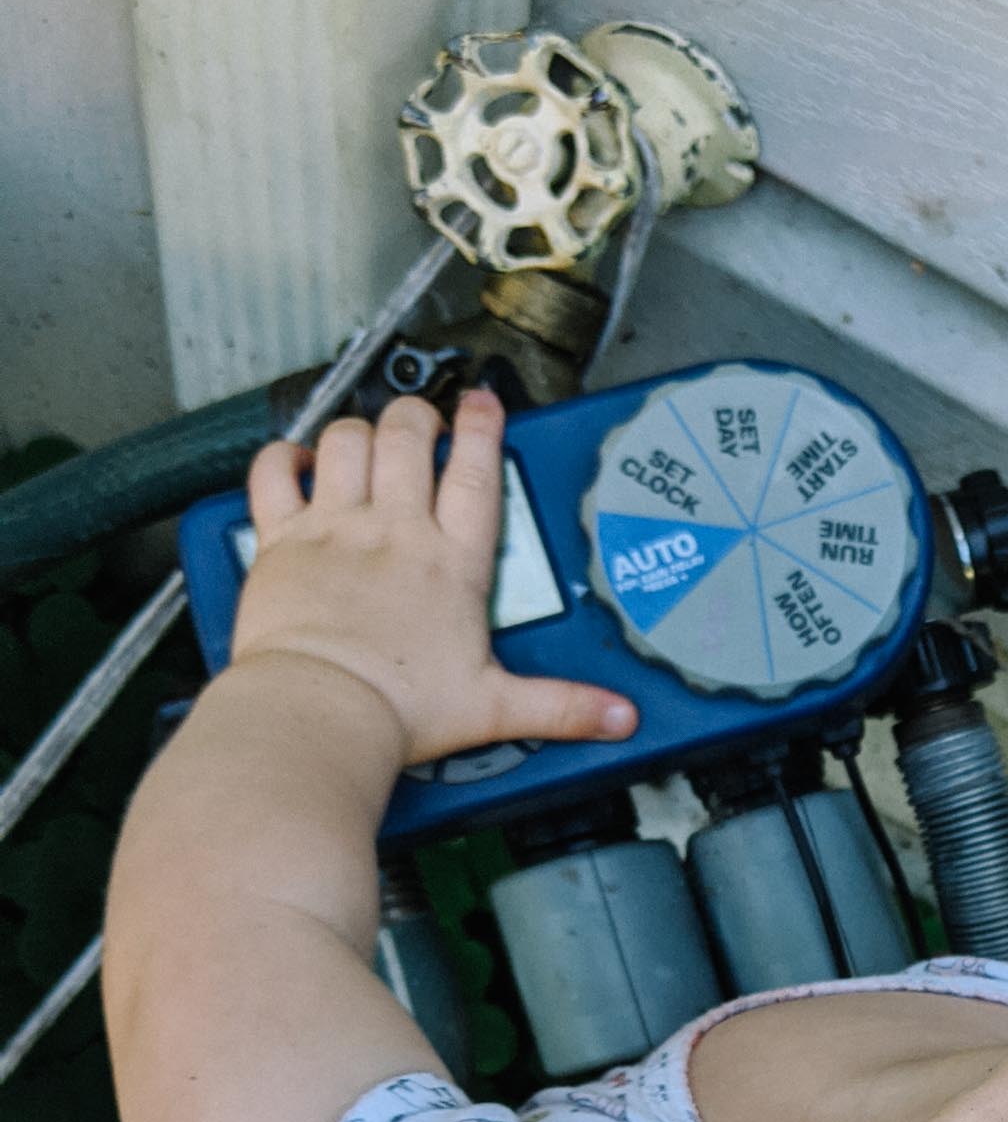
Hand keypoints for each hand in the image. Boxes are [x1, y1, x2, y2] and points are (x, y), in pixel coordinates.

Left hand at [230, 389, 636, 764]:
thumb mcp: (495, 707)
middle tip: (421, 423)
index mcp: (451, 563)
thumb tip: (620, 717)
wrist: (324, 710)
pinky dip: (283, 456)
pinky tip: (295, 460)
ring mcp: (335, 528)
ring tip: (366, 441)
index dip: (481, 428)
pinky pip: (274, 472)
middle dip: (416, 416)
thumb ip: (562, 705)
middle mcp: (393, 530)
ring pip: (345, 440)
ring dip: (357, 431)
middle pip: (406, 436)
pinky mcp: (282, 540)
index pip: (474, 472)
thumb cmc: (402, 710)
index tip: (483, 403)